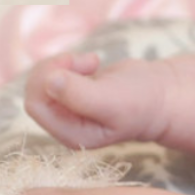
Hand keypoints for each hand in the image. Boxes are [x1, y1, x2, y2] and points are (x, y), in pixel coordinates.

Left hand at [24, 52, 172, 148]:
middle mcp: (65, 125)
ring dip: (63, 63)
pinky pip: (54, 73)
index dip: (47, 80)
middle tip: (81, 60)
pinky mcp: (72, 94)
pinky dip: (70, 62)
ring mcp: (67, 110)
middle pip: (35, 91)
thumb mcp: (111, 99)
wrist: (159, 95)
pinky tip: (93, 63)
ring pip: (43, 80)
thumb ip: (79, 94)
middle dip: (54, 68)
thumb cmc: (139, 101)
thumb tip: (48, 80)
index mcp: (71, 135)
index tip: (75, 65)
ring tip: (91, 61)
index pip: (36, 105)